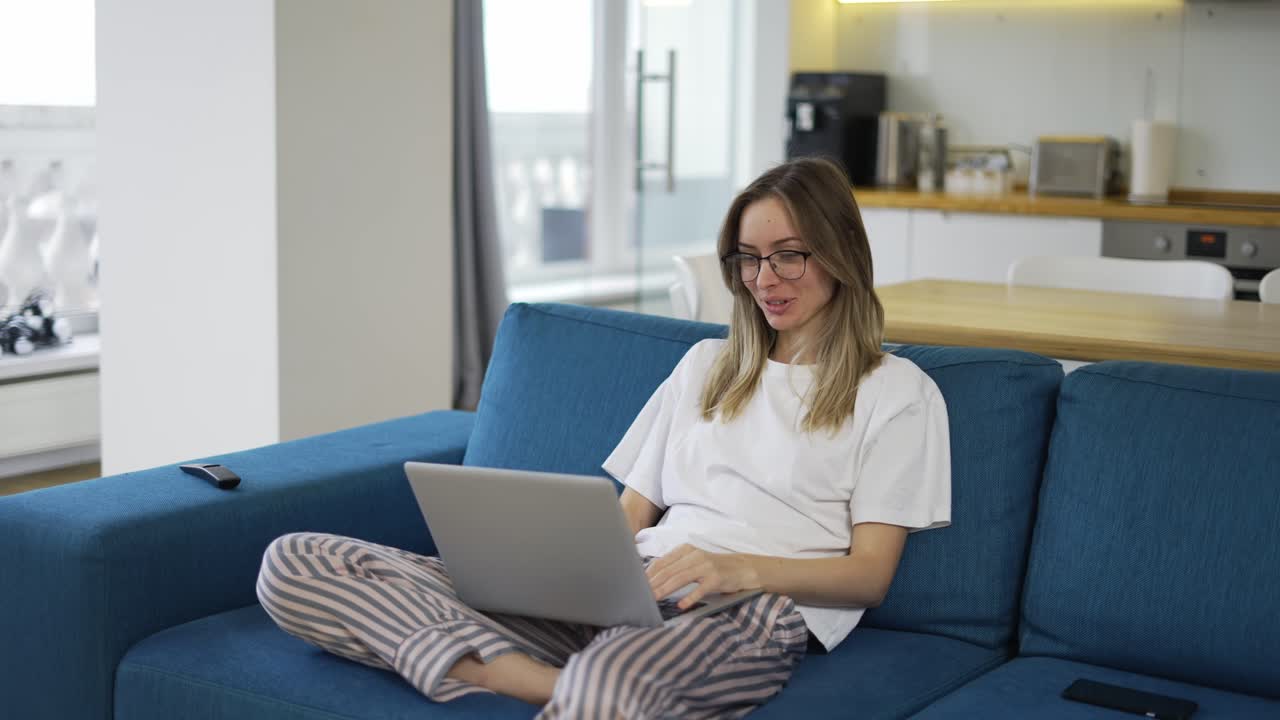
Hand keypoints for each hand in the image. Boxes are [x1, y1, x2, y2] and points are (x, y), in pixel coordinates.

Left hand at [646, 544, 760, 609]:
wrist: (742, 568)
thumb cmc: (713, 568)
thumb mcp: (693, 563)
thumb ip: (675, 568)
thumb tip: (652, 581)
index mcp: (686, 550)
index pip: (662, 562)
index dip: (648, 574)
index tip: (637, 586)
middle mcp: (694, 555)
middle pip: (669, 571)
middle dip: (653, 584)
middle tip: (641, 596)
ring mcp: (706, 566)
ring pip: (680, 578)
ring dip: (665, 590)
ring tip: (654, 600)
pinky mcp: (716, 578)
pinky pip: (700, 589)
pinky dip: (690, 597)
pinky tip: (681, 605)